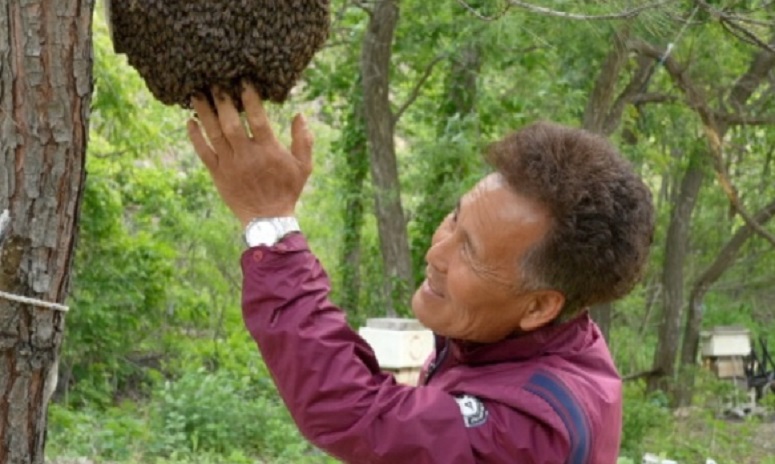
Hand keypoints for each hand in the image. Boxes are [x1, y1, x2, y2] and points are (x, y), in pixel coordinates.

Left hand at [187, 84, 312, 226]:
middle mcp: (247, 156)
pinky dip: (195, 136)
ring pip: (214, 134)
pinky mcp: (218, 174)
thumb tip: (299, 114)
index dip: (250, 99)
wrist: (268, 218)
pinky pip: (203, 152)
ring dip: (204, 113)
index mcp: (268, 151)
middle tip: (215, 83)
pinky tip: (189, 121)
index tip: (243, 82)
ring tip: (196, 94)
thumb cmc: (288, 189)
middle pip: (231, 124)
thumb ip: (303, 140)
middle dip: (222, 102)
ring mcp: (230, 165)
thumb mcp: (303, 166)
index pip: (257, 119)